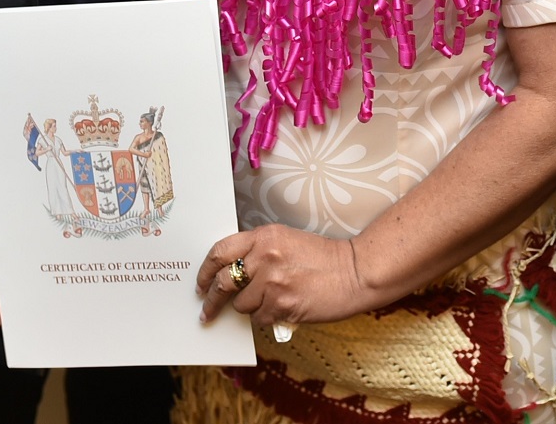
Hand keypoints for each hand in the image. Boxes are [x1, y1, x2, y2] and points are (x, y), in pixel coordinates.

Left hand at [196, 224, 372, 328]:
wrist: (355, 271)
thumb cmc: (323, 258)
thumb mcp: (286, 241)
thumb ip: (258, 252)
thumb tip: (232, 274)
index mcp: (263, 236)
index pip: (220, 251)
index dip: (205, 270)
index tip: (200, 283)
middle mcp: (264, 257)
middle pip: (223, 281)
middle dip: (211, 300)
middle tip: (207, 311)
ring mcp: (273, 282)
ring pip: (242, 304)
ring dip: (249, 308)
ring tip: (267, 303)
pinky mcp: (283, 304)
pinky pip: (260, 318)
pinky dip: (267, 317)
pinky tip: (282, 309)